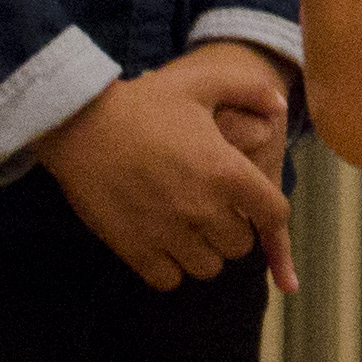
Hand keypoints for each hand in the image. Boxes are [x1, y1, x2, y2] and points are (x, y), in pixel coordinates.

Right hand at [40, 50, 294, 288]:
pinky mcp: (136, 249)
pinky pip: (169, 279)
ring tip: (188, 229)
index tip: (254, 211)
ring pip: (208, 267)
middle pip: (240, 246)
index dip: (269, 216)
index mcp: (226, 171)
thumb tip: (281, 107)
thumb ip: (250, 90)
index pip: (273, 214)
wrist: (80, 122)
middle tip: (213, 213)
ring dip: (203, 252)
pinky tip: (161, 242)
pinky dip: (170, 267)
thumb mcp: (202, 81)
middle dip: (232, 230)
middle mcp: (203, 208)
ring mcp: (169, 232)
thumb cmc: (143, 101)